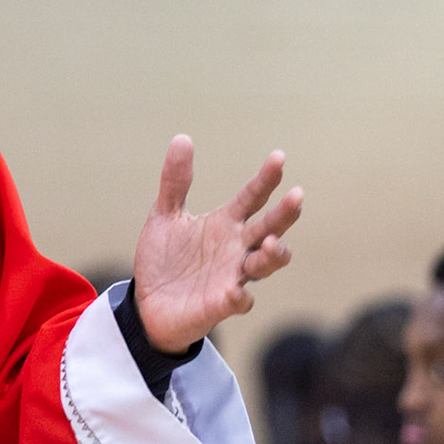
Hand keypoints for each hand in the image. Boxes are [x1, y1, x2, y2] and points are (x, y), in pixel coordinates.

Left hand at [131, 135, 301, 353]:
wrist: (147, 303)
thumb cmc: (164, 259)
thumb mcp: (165, 215)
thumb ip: (175, 182)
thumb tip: (182, 138)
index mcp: (225, 224)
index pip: (252, 198)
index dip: (266, 179)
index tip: (279, 157)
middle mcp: (236, 249)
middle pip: (269, 228)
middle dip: (284, 214)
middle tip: (297, 196)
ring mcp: (232, 277)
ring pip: (264, 266)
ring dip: (272, 255)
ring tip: (270, 243)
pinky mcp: (219, 305)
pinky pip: (237, 303)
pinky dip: (239, 298)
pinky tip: (236, 292)